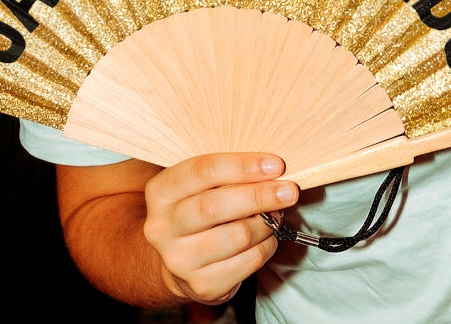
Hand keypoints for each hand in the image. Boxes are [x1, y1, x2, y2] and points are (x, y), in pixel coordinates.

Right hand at [143, 152, 297, 305]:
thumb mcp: (201, 185)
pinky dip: (266, 246)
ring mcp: (179, 260)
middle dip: (259, 196)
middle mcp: (163, 227)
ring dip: (266, 222)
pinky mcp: (201, 285)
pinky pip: (247, 262)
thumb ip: (227, 172)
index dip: (242, 166)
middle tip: (289, 190)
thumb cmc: (199, 208)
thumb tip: (271, 168)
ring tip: (277, 213)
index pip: (202, 171)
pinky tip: (268, 236)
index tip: (275, 165)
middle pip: (216, 206)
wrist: (180, 259)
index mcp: (161, 192)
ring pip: (236, 236)